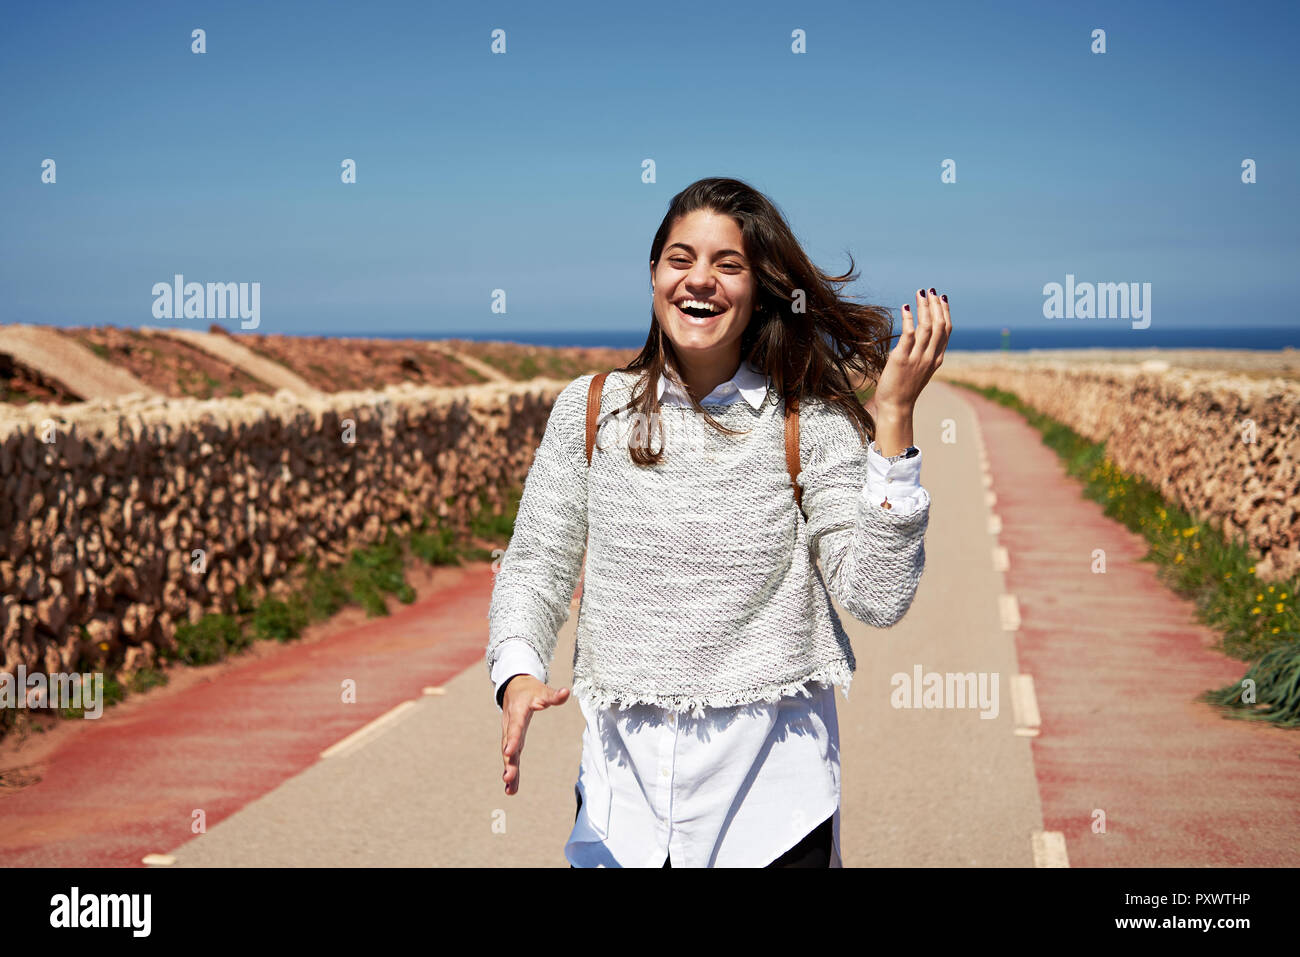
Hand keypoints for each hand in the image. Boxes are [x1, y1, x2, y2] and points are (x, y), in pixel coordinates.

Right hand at [500, 675, 569, 794]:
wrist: (514, 688)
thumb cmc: (530, 691)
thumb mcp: (542, 691)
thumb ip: (553, 695)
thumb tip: (566, 692)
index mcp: (517, 712)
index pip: (515, 726)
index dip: (512, 739)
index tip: (508, 751)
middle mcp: (510, 726)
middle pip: (508, 745)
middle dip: (508, 762)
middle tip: (507, 778)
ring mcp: (509, 735)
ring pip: (508, 755)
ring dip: (509, 771)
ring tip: (509, 789)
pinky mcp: (512, 742)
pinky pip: (511, 758)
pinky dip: (511, 772)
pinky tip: (511, 789)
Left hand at [873, 287, 951, 412]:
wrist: (896, 406)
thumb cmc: (905, 388)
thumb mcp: (920, 369)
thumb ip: (924, 353)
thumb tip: (920, 334)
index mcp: (937, 358)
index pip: (947, 330)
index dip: (945, 312)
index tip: (941, 298)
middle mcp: (930, 357)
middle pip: (939, 325)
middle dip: (936, 305)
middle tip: (930, 290)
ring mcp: (917, 358)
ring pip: (927, 327)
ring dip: (924, 307)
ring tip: (920, 293)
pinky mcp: (902, 359)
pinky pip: (909, 335)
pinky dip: (908, 319)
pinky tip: (905, 308)